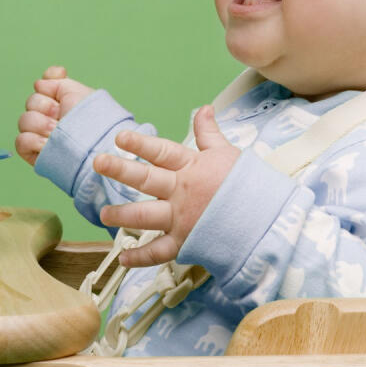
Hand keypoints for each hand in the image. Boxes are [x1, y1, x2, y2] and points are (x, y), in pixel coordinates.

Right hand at [14, 66, 94, 165]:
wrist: (95, 146)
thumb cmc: (92, 121)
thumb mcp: (78, 93)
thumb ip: (58, 81)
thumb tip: (38, 84)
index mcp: (60, 102)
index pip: (42, 86)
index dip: (48, 84)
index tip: (60, 86)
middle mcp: (49, 117)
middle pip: (31, 101)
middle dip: (46, 106)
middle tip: (62, 117)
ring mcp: (40, 135)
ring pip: (24, 120)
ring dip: (41, 124)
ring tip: (56, 132)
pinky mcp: (34, 153)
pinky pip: (21, 140)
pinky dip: (33, 140)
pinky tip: (47, 144)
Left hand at [95, 105, 240, 266]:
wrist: (267, 221)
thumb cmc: (247, 185)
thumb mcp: (228, 154)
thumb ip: (209, 133)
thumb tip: (203, 108)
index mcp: (191, 167)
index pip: (161, 152)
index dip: (140, 144)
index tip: (119, 138)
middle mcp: (182, 192)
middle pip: (147, 179)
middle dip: (120, 170)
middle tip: (98, 162)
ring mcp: (182, 218)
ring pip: (146, 215)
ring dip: (122, 214)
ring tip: (103, 213)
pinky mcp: (186, 242)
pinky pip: (159, 252)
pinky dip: (141, 257)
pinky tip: (123, 258)